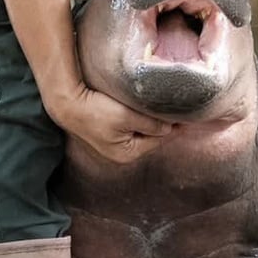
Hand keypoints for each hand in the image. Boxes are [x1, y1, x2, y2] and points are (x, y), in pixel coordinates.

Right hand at [49, 84, 172, 164]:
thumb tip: (171, 127)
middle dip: (165, 123)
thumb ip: (151, 124)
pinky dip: (141, 118)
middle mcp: (123, 153)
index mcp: (129, 153)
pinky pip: (133, 127)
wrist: (67, 104)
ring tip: (166, 107)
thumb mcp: (127, 117)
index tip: (190, 115)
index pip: (160, 139)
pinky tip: (146, 108)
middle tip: (181, 108)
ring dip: (153, 120)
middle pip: (152, 137)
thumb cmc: (95, 111)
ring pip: (143, 131)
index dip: (175, 126)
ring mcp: (116, 144)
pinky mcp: (110, 132)